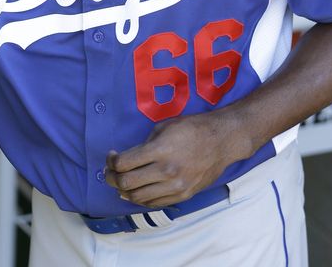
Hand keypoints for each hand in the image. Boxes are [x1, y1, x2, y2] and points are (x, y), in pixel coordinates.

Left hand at [104, 110, 249, 208]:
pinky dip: (141, 198)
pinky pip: (154, 203)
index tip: (111, 156)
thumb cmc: (192, 128)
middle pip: (127, 183)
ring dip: (124, 191)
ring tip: (122, 182)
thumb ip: (145, 144)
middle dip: (112, 178)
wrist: (222, 141)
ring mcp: (176, 186)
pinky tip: (137, 190)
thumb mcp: (164, 127)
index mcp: (159, 150)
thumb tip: (129, 158)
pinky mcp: (183, 195)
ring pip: (138, 197)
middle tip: (110, 172)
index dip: (111, 161)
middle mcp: (166, 171)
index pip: (123, 164)